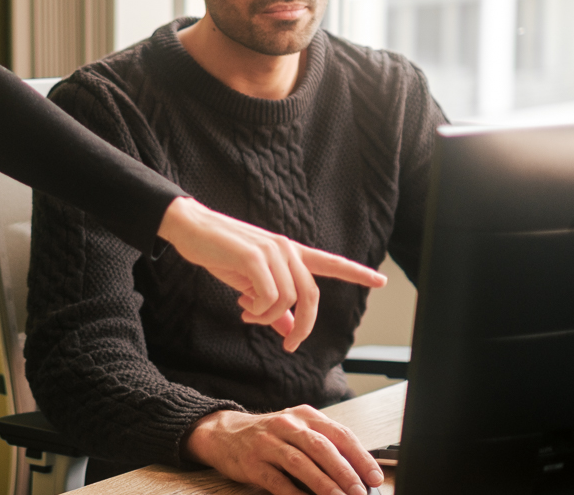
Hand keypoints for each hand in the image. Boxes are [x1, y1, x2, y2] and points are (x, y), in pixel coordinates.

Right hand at [157, 198, 386, 350]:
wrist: (192, 228)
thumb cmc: (220, 253)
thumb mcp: (250, 282)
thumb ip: (273, 305)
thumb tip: (288, 331)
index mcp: (289, 252)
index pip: (329, 262)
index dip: (356, 272)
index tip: (381, 281)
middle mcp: (286, 249)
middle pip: (311, 295)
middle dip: (304, 326)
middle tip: (290, 345)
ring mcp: (272, 252)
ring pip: (288, 300)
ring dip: (267, 317)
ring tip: (248, 313)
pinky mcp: (254, 257)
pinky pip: (269, 297)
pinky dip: (257, 310)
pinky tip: (242, 305)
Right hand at [183, 407, 383, 494]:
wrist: (224, 434)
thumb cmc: (269, 435)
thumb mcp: (297, 430)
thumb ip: (324, 445)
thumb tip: (357, 474)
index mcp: (305, 416)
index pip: (339, 434)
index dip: (360, 456)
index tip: (375, 477)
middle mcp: (287, 425)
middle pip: (321, 447)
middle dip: (345, 472)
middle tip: (360, 492)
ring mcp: (268, 443)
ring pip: (301, 463)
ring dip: (324, 485)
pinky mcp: (253, 463)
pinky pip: (277, 481)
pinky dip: (295, 494)